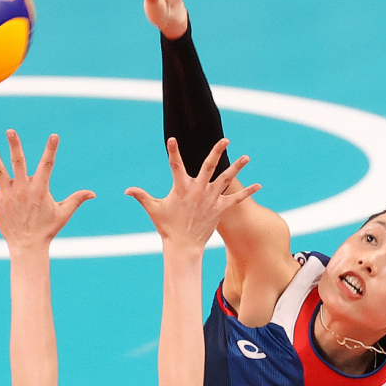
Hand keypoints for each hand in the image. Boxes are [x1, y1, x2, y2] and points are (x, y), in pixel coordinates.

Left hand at [0, 130, 94, 251]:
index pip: (47, 165)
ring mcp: (7, 195)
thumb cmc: (47, 229)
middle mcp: (22, 189)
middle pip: (18, 162)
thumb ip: (77, 200)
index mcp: (39, 189)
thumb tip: (93, 194)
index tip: (54, 136)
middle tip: (10, 131)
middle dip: (14, 145)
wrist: (28, 247)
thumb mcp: (64, 213)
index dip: (51, 149)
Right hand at [128, 138, 258, 248]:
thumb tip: (126, 190)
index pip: (175, 164)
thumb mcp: (154, 209)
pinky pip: (236, 198)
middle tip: (225, 140)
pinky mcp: (220, 209)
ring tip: (247, 157)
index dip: (173, 151)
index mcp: (181, 187)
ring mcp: (211, 198)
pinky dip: (247, 192)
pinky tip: (259, 185)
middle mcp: (198, 190)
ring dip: (237, 167)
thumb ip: (141, 196)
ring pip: (226, 179)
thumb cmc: (167, 226)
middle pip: (209, 166)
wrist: (183, 246)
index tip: (172, 139)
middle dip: (217, 151)